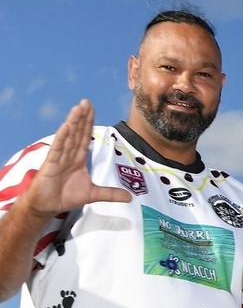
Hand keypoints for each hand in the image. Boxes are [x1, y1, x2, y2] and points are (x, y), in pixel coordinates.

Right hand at [22, 99, 129, 217]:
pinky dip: (62, 137)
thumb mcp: (93, 194)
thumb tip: (129, 197)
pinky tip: (65, 126)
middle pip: (77, 132)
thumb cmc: (66, 196)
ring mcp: (58, 158)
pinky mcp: (50, 164)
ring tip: (78, 108)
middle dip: (82, 117)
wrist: (47, 205)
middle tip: (86, 101)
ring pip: (68, 137)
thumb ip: (110, 193)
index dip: (88, 123)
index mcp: (78, 158)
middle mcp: (68, 154)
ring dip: (73, 122)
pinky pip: (57, 149)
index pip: (84, 136)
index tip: (91, 109)